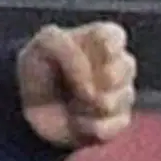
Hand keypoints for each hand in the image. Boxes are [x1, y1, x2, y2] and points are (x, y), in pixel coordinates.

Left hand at [15, 21, 136, 148]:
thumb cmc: (38, 73)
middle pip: (127, 65)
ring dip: (91, 103)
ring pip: (124, 96)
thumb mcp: (42, 48)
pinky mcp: (119, 121)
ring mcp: (120, 94)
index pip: (115, 35)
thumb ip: (67, 51)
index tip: (93, 55)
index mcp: (97, 41)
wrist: (32, 113)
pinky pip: (116, 123)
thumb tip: (92, 89)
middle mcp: (115, 65)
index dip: (108, 46)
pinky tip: (77, 122)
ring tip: (72, 105)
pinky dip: (91, 124)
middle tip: (77, 86)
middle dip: (100, 78)